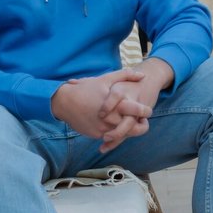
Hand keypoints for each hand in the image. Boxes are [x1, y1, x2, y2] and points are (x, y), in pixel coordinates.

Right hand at [51, 60, 172, 151]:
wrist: (64, 102)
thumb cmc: (86, 88)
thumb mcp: (106, 79)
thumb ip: (126, 75)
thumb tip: (143, 75)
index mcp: (117, 105)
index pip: (138, 111)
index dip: (146, 112)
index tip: (148, 111)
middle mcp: (112, 119)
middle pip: (133, 128)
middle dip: (140, 126)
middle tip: (142, 122)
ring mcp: (104, 129)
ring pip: (122, 135)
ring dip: (128, 130)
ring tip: (130, 123)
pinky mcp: (97, 134)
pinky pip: (110, 137)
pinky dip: (114, 133)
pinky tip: (115, 126)